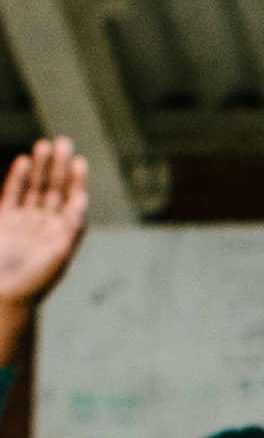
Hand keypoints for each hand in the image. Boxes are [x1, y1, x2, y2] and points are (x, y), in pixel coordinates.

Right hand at [0, 136, 91, 315]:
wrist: (4, 295)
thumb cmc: (35, 280)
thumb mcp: (59, 254)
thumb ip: (72, 227)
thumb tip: (82, 200)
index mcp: (62, 235)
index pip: (72, 201)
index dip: (76, 181)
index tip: (79, 162)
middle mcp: (44, 226)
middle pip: (53, 190)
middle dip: (58, 167)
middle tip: (63, 142)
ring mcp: (23, 222)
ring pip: (33, 189)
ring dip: (39, 168)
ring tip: (44, 145)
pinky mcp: (4, 221)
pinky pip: (12, 195)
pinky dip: (17, 179)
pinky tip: (24, 162)